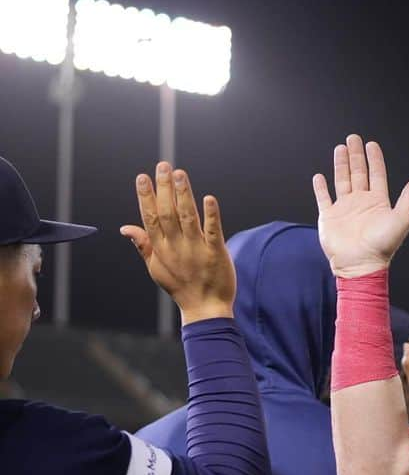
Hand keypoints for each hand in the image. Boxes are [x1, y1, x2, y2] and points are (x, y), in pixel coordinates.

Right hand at [121, 164, 234, 324]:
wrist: (205, 309)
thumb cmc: (181, 287)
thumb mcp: (156, 267)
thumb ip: (143, 244)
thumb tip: (125, 227)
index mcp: (161, 248)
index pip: (150, 217)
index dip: (145, 196)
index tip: (142, 177)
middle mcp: (176, 246)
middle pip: (167, 212)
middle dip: (164, 188)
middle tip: (163, 165)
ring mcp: (196, 249)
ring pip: (188, 217)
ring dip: (183, 194)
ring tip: (180, 174)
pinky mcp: (216, 253)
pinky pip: (212, 231)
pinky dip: (211, 215)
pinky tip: (209, 198)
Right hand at [312, 135, 408, 276]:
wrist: (360, 264)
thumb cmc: (382, 245)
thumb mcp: (401, 219)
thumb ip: (407, 199)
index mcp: (378, 202)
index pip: (376, 175)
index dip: (375, 159)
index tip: (372, 144)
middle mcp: (361, 203)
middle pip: (358, 173)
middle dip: (356, 155)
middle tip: (353, 138)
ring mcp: (344, 209)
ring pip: (342, 180)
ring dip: (341, 165)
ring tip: (340, 148)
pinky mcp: (329, 217)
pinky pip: (323, 198)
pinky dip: (321, 188)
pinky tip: (320, 177)